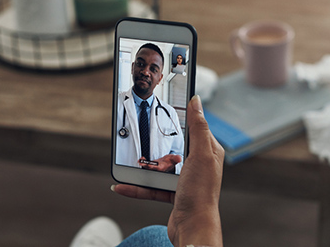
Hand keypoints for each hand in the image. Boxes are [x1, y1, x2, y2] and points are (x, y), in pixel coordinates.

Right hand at [113, 95, 224, 246]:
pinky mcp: (172, 193)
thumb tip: (196, 102)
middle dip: (156, 146)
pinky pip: (151, 186)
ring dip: (142, 168)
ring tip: (128, 164)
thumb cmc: (201, 194)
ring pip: (159, 167)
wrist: (193, 227)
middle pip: (172, 147)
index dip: (181, 117)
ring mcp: (184, 180)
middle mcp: (197, 165)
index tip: (166, 106)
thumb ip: (198, 128)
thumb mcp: (200, 155)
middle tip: (142, 139)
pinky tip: (122, 185)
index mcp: (207, 152)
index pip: (194, 128)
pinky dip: (136, 186)